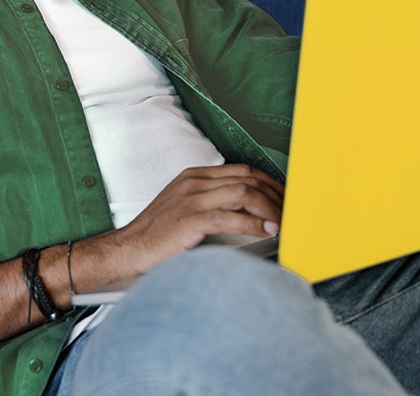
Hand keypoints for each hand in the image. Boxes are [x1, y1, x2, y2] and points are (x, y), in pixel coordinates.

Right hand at [103, 164, 283, 282]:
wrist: (129, 249)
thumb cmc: (158, 234)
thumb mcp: (186, 208)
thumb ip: (213, 203)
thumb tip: (249, 212)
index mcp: (194, 176)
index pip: (243, 171)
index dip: (269, 183)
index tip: (285, 198)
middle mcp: (194, 182)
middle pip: (248, 178)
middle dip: (276, 195)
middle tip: (291, 213)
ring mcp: (191, 198)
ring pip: (244, 192)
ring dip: (270, 208)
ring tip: (283, 224)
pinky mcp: (190, 219)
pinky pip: (230, 215)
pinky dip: (254, 222)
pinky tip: (266, 230)